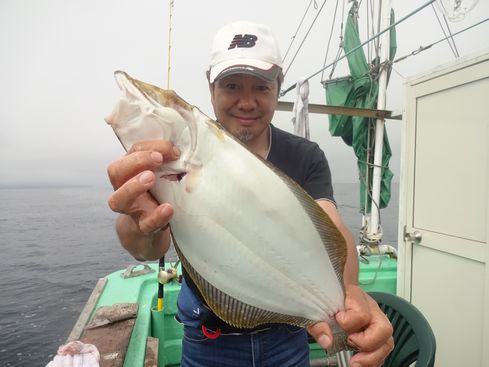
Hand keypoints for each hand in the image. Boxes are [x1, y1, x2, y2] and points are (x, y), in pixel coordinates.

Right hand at [107, 140, 179, 259]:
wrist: (149, 234)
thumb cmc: (157, 198)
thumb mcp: (162, 179)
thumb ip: (170, 165)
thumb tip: (189, 150)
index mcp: (131, 173)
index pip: (132, 152)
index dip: (150, 146)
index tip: (172, 149)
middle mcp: (124, 190)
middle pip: (116, 172)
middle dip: (136, 161)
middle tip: (157, 159)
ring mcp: (131, 211)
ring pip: (118, 200)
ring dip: (133, 187)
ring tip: (150, 178)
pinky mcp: (142, 230)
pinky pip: (145, 224)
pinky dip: (156, 216)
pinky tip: (167, 209)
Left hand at [308, 285, 393, 366]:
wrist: (326, 293)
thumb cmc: (322, 299)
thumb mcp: (314, 309)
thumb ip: (318, 324)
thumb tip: (326, 341)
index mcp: (355, 296)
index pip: (362, 314)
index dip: (348, 323)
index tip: (337, 322)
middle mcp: (370, 307)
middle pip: (384, 328)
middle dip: (367, 343)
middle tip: (350, 345)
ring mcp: (375, 320)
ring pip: (387, 341)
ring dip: (372, 357)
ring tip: (355, 362)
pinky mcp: (375, 332)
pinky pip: (382, 349)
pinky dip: (372, 360)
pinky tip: (360, 362)